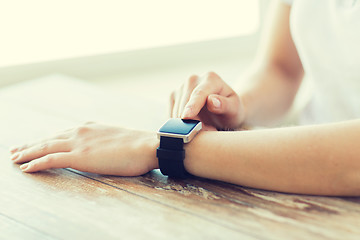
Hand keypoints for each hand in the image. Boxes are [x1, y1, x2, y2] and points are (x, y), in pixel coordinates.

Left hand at [9, 123, 158, 174]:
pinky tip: (25, 167)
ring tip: (14, 158)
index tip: (36, 143)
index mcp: (90, 128)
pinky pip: (51, 159)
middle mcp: (80, 132)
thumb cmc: (137, 145)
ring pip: (45, 147)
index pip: (62, 134)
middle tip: (15, 150)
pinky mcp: (79, 156)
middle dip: (31, 145)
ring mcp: (79, 143)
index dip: (46, 139)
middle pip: (49, 139)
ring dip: (27, 153)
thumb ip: (103, 140)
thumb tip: (100, 146)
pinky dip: (36, 163)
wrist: (146, 145)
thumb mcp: (116, 137)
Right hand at [170, 72, 245, 129]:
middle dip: (192, 121)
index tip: (186, 117)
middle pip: (185, 102)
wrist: (223, 111)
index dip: (192, 106)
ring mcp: (181, 87)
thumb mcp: (234, 109)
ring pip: (176, 110)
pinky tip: (191, 126)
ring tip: (204, 129)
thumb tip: (211, 101)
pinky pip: (171, 114)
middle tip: (208, 132)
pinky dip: (179, 124)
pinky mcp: (173, 97)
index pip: (199, 93)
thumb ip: (225, 105)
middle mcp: (193, 79)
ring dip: (186, 125)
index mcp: (211, 79)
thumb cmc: (231, 110)